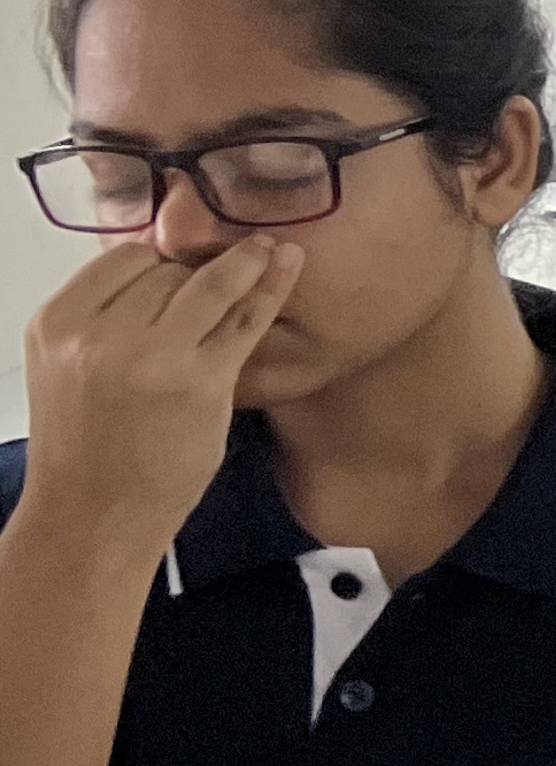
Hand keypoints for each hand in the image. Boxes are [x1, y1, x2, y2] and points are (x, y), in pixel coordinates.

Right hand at [19, 237, 299, 555]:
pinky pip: (245, 318)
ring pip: (209, 284)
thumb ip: (101, 317)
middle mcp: (100, 334)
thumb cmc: (87, 445)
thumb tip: (156, 263)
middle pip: (168, 270)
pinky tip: (288, 265)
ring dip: (245, 264)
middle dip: (197, 274)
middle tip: (224, 279)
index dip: (159, 261)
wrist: (93, 514)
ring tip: (272, 250)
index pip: (123, 258)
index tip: (183, 264)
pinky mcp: (203, 380)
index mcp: (57, 324)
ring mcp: (153, 356)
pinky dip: (271, 288)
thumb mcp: (68, 366)